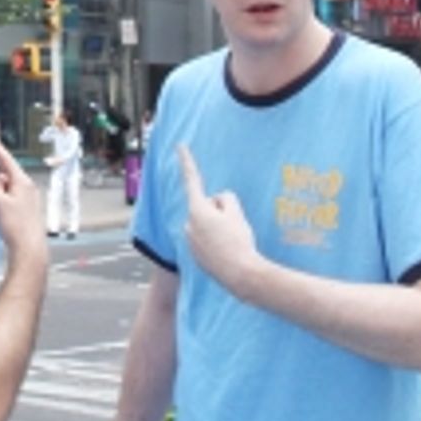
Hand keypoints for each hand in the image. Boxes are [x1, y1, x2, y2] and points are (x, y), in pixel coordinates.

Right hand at [0, 137, 45, 265]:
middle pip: (3, 177)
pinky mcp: (26, 210)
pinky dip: (0, 204)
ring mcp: (28, 199)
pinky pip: (9, 200)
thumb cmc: (15, 226)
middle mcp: (27, 188)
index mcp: (22, 182)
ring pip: (5, 190)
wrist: (28, 248)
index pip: (7, 160)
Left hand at [179, 144, 259, 296]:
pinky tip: (228, 252)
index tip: (179, 145)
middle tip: (234, 227)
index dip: (187, 161)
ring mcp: (191, 242)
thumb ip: (225, 199)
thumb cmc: (239, 240)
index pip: (192, 179)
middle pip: (205, 207)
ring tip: (232, 242)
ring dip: (218, 228)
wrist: (242, 275)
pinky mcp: (196, 257)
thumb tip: (218, 203)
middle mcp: (188, 225)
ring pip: (207, 225)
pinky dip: (217, 243)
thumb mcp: (236, 211)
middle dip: (218, 211)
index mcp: (197, 210)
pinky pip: (208, 241)